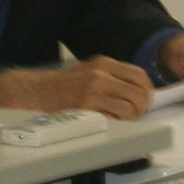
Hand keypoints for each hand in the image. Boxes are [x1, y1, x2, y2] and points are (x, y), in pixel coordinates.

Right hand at [0, 58, 152, 118]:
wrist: (35, 91)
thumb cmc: (62, 85)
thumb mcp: (88, 71)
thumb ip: (111, 76)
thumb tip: (136, 90)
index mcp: (103, 63)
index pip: (139, 75)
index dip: (147, 90)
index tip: (144, 99)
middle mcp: (101, 74)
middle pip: (140, 91)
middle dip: (142, 106)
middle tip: (136, 113)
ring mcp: (94, 90)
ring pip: (131, 106)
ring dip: (131, 116)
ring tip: (122, 118)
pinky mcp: (87, 106)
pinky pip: (116, 115)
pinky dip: (118, 121)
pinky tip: (109, 120)